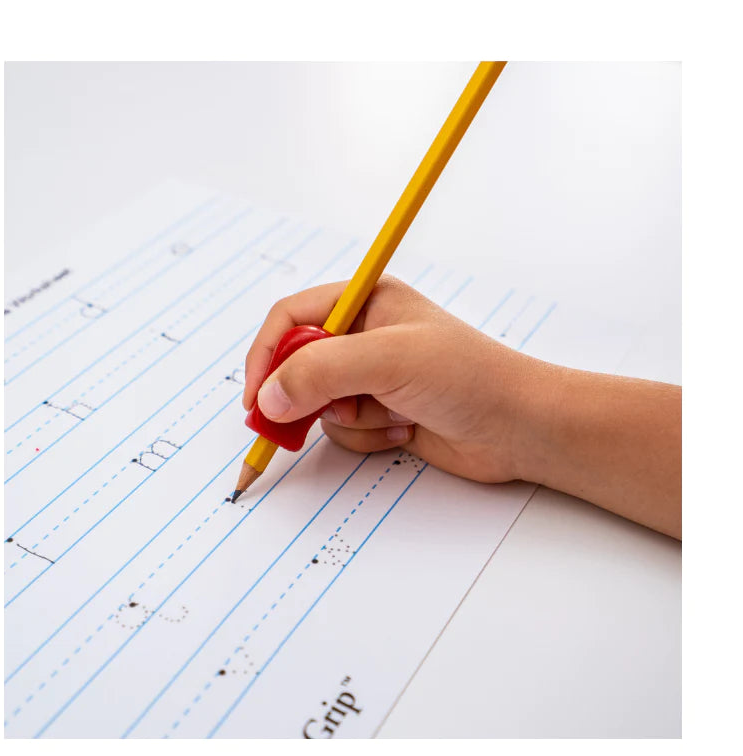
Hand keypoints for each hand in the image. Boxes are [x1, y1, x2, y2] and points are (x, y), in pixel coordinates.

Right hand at [243, 276, 541, 483]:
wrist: (517, 427)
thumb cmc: (467, 377)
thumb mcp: (389, 360)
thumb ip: (321, 372)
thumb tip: (268, 399)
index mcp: (364, 301)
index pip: (291, 319)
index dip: (266, 356)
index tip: (256, 398)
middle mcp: (364, 336)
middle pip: (297, 364)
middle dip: (303, 396)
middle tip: (297, 423)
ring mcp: (372, 377)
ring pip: (319, 403)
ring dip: (350, 418)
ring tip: (392, 414)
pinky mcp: (382, 412)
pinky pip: (345, 429)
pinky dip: (369, 436)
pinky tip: (406, 429)